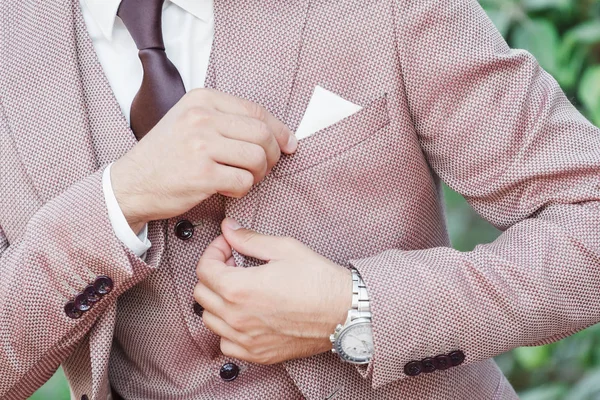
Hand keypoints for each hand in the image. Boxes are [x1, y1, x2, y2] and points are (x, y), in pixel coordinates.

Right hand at [111, 89, 297, 232]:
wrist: (131, 184)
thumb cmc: (165, 156)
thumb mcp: (190, 122)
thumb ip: (228, 121)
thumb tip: (280, 135)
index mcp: (202, 99)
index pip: (257, 111)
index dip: (279, 130)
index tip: (288, 144)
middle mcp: (202, 118)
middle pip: (262, 134)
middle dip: (272, 155)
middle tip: (264, 168)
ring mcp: (201, 145)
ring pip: (257, 158)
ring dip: (259, 174)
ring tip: (244, 179)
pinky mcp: (202, 174)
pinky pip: (244, 182)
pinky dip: (243, 190)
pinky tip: (229, 189)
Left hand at [194, 218, 351, 364]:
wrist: (344, 312)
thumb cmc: (318, 279)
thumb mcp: (284, 248)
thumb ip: (249, 239)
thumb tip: (228, 228)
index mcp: (239, 289)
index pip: (204, 269)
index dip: (214, 251)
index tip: (229, 246)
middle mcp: (237, 318)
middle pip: (202, 293)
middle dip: (213, 274)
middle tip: (235, 264)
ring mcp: (246, 339)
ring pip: (209, 319)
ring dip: (217, 301)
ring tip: (239, 289)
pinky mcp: (257, 354)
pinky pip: (226, 343)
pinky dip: (227, 329)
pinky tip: (244, 315)